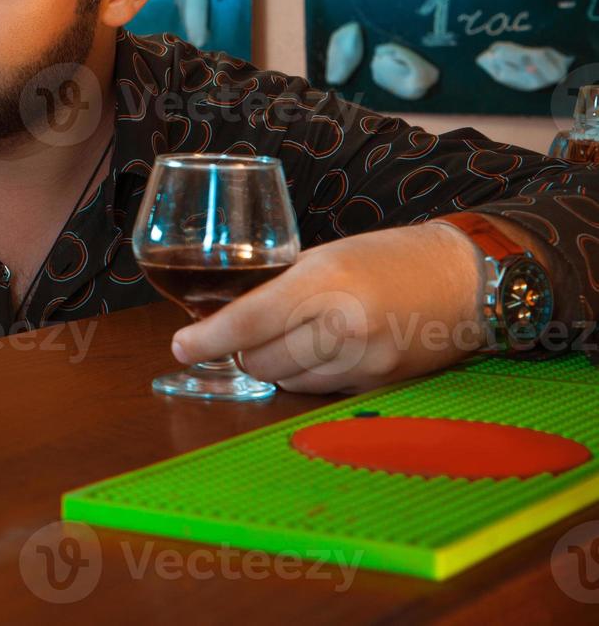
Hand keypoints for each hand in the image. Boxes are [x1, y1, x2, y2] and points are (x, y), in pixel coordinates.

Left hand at [171, 223, 486, 394]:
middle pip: (258, 361)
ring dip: (273, 366)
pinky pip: (318, 391)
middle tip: (245, 334)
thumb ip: (279, 284)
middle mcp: (340, 327)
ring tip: (288, 339)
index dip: (205, 339)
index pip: (245, 322)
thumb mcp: (327, 256)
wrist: (467, 280)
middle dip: (241, 351)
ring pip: (284, 382)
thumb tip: (228, 310)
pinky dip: (307, 377)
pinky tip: (319, 353)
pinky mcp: (378, 387)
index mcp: (321, 284)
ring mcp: (361, 363)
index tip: (180, 347)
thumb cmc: (392, 257)